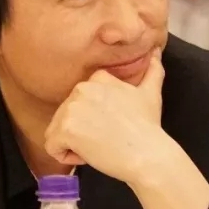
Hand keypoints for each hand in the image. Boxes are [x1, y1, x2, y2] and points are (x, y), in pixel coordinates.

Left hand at [44, 48, 167, 183]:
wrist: (147, 154)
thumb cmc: (148, 128)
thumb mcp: (151, 93)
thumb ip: (152, 71)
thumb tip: (156, 52)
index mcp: (96, 79)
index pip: (79, 103)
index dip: (92, 119)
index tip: (111, 127)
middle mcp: (81, 89)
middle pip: (65, 117)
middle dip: (81, 132)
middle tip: (107, 139)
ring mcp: (71, 108)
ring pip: (57, 132)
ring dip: (74, 144)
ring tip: (99, 147)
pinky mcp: (65, 130)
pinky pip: (52, 147)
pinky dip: (67, 157)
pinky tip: (89, 155)